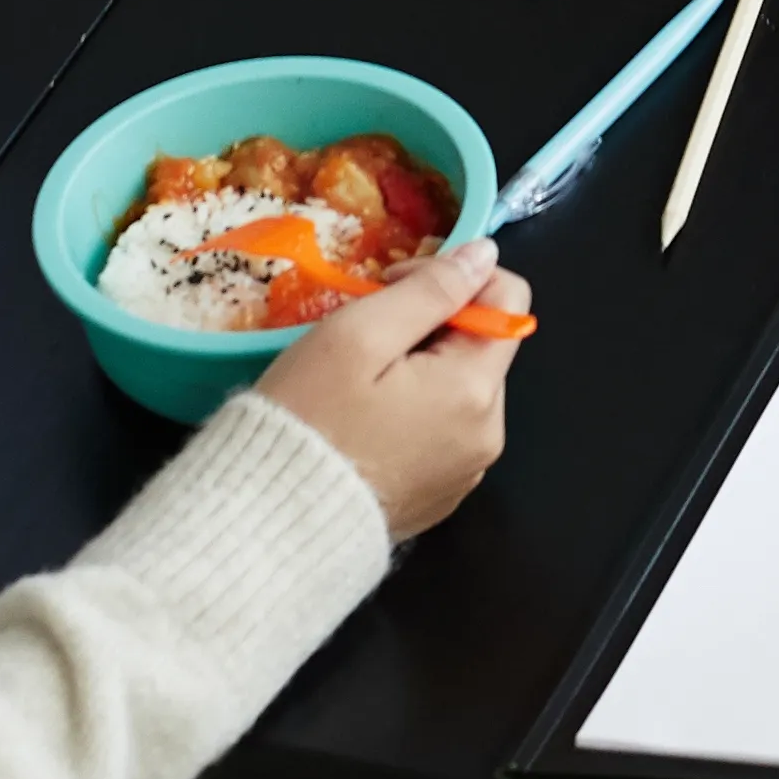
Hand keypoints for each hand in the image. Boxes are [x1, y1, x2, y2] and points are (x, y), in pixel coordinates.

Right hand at [251, 237, 529, 537]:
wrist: (270, 525)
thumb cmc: (311, 421)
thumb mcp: (360, 336)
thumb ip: (430, 290)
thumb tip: (486, 253)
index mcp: (477, 391)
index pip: (508, 300)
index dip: (453, 277)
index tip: (391, 286)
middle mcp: (488, 434)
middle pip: (480, 347)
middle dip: (428, 326)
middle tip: (360, 333)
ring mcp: (465, 471)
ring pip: (458, 389)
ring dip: (417, 369)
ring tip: (354, 381)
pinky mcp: (438, 496)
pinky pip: (440, 431)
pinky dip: (410, 412)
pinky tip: (360, 421)